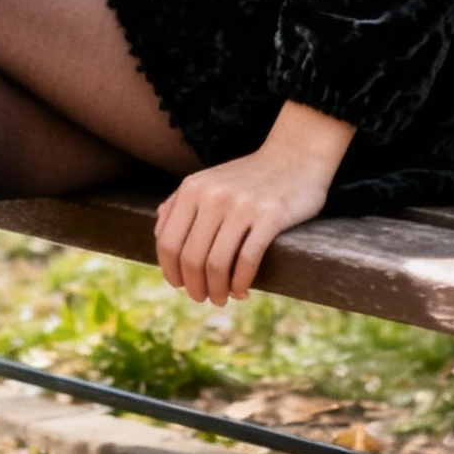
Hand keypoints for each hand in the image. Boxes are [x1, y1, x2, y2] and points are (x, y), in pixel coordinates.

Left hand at [154, 102, 354, 305]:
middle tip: (203, 298)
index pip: (167, 243)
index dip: (170, 271)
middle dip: (194, 287)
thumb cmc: (249, 176)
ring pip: (216, 264)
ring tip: (222, 297)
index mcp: (192, 189)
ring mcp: (242, 205)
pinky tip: (242, 291)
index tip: (180, 285)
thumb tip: (157, 232)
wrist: (295, 155)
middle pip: (190, 258)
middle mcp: (213, 196)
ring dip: (217, 291)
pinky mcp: (270, 216)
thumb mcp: (207, 180)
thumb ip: (179, 202)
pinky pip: (247, 260)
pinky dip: (241, 283)